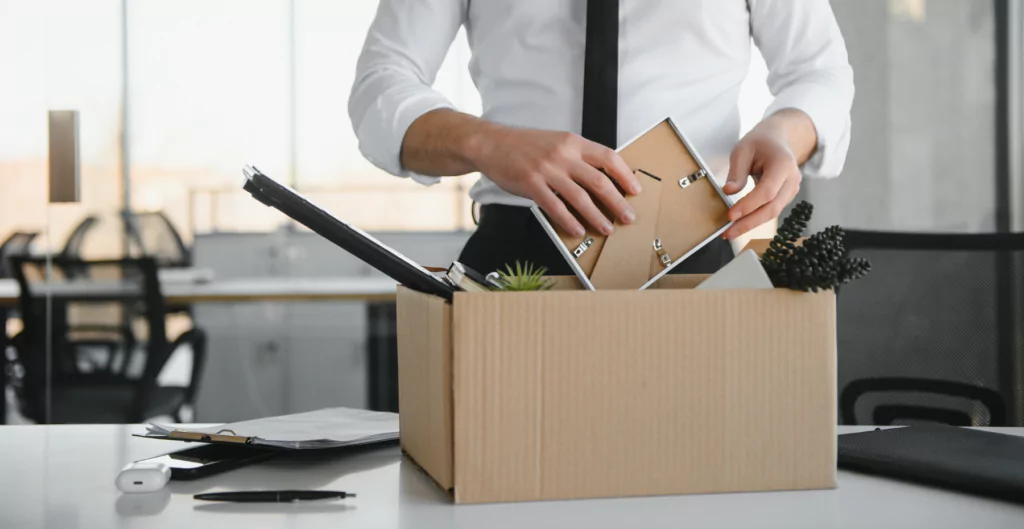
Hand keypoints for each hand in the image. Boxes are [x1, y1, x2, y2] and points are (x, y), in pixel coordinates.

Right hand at [470, 126, 640, 236]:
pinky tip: (577, 230)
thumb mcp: (557, 142)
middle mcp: (563, 155)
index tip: (635, 190)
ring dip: (596, 216)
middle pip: (599, 180)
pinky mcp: (531, 184)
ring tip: (606, 228)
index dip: (625, 175)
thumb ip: (577, 156)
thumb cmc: (525, 145)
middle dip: (617, 202)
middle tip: (627, 217)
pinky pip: (555, 207)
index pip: (608, 157)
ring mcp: (547, 169)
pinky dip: (568, 221)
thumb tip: (601, 178)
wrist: (492, 143)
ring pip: (580, 197)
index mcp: (573, 142)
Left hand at [721, 110, 815, 239]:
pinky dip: (755, 219)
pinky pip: (771, 211)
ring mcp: (791, 190)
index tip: (730, 215)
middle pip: (772, 208)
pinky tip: (740, 224)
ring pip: (772, 213)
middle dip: (749, 223)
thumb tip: (729, 191)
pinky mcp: (785, 197)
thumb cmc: (760, 143)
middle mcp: (792, 180)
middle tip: (728, 233)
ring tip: (730, 232)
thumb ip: (736, 172)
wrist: (777, 140)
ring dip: (751, 225)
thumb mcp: (742, 150)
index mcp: (783, 164)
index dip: (749, 205)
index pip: (767, 191)